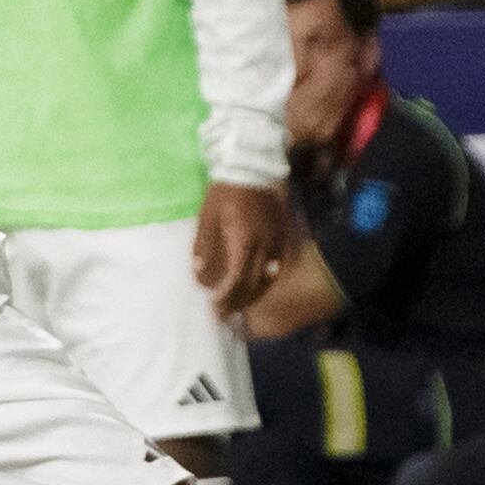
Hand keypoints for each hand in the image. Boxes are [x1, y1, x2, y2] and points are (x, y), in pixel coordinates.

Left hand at [191, 179, 294, 315]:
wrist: (252, 169)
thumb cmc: (224, 194)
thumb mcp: (207, 219)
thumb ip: (204, 250)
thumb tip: (201, 279)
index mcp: (244, 242)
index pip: (237, 280)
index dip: (227, 298)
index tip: (215, 310)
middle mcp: (265, 246)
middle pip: (254, 284)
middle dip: (239, 302)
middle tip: (224, 315)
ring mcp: (277, 242)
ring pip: (268, 278)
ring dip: (253, 296)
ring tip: (238, 307)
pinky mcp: (283, 237)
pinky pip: (277, 267)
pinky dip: (265, 282)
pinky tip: (256, 287)